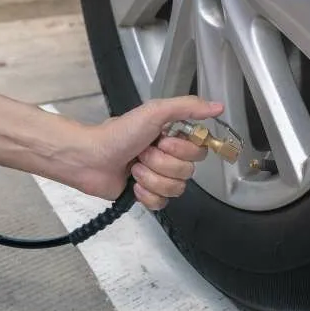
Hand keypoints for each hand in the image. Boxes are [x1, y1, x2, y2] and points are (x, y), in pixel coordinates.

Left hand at [78, 96, 224, 209]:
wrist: (90, 157)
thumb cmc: (120, 132)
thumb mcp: (155, 111)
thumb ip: (188, 107)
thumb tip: (219, 107)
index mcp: (175, 137)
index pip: (200, 152)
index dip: (182, 150)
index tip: (162, 141)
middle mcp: (170, 157)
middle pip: (188, 172)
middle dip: (162, 163)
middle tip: (142, 153)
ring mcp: (159, 178)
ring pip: (176, 189)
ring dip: (151, 178)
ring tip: (134, 168)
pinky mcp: (147, 196)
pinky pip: (162, 203)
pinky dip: (146, 194)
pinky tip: (133, 185)